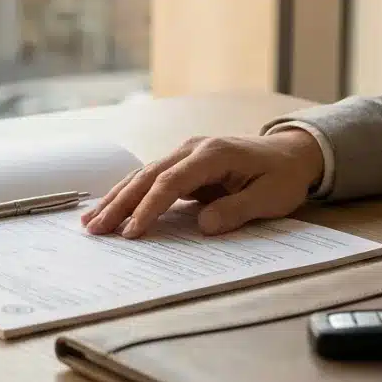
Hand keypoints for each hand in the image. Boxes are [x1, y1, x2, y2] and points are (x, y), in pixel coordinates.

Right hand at [80, 129, 324, 238]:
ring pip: (142, 176)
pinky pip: (150, 180)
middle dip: (119, 203)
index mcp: (213, 154)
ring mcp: (185, 154)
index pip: (172, 182)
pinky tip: (108, 207)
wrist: (291, 152)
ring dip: (116, 198)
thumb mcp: (271, 197)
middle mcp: (193, 149)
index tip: (133, 232)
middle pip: (148, 176)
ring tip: (90, 221)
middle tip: (95, 228)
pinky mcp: (183, 164)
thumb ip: (237, 210)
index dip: (150, 207)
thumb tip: (203, 226)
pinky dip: (128, 194)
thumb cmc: (283, 176)